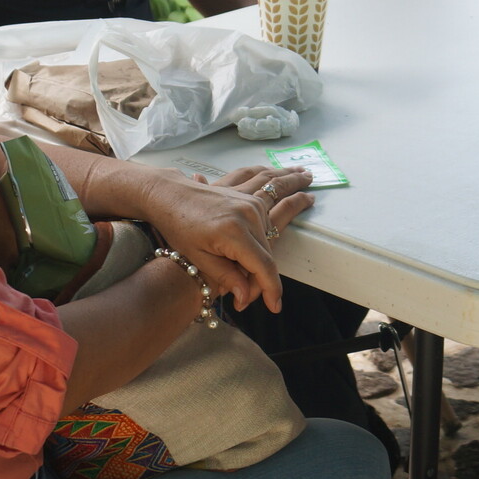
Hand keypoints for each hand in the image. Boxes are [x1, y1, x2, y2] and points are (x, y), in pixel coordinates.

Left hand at [136, 167, 313, 311]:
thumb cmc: (178, 228)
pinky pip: (264, 182)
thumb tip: (246, 295)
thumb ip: (227, 277)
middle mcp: (247, 214)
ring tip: (312, 186)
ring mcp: (246, 200)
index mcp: (235, 233)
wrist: (166, 197)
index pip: (263, 266)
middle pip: (271, 246)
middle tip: (265, 293)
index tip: (274, 306)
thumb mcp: (199, 258)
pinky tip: (290, 172)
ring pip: (277, 201)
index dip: (270, 288)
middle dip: (268, 269)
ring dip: (294, 190)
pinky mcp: (242, 192)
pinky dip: (278, 178)